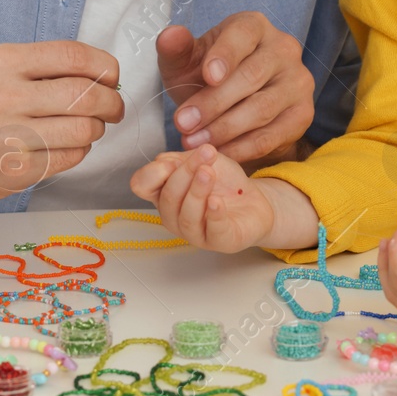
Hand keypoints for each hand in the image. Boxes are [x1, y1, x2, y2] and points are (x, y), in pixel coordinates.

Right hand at [0, 41, 123, 209]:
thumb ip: (32, 64)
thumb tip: (91, 69)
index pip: (72, 56)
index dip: (104, 66)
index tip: (112, 76)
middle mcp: (4, 96)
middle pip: (85, 94)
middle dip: (110, 102)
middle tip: (113, 107)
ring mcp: (8, 137)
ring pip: (84, 129)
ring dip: (95, 129)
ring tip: (85, 127)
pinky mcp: (14, 171)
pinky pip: (69, 158)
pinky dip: (78, 151)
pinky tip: (66, 146)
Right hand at [129, 144, 275, 252]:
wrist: (255, 200)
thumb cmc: (223, 182)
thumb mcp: (200, 161)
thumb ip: (179, 160)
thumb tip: (163, 162)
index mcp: (163, 194)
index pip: (141, 186)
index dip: (153, 172)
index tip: (174, 160)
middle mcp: (174, 216)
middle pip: (168, 198)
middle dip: (185, 173)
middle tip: (206, 153)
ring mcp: (195, 232)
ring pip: (187, 216)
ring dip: (197, 191)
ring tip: (209, 172)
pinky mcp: (220, 242)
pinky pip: (213, 230)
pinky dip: (214, 214)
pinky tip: (217, 201)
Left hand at [155, 12, 313, 162]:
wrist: (235, 108)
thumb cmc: (208, 77)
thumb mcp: (187, 62)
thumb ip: (176, 49)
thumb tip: (169, 35)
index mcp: (254, 26)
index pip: (243, 35)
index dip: (225, 55)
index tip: (207, 77)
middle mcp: (283, 48)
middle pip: (251, 76)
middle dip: (213, 103)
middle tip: (183, 123)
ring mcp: (298, 81)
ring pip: (262, 108)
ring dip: (224, 129)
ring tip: (193, 141)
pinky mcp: (302, 114)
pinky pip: (272, 135)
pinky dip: (241, 148)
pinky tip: (218, 152)